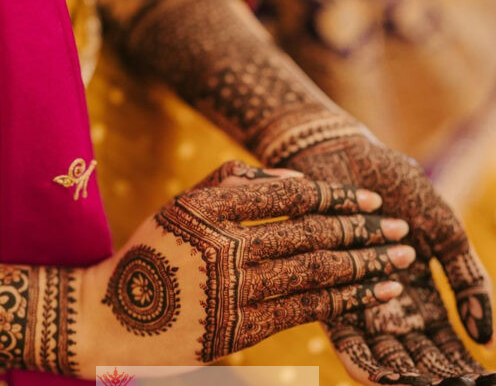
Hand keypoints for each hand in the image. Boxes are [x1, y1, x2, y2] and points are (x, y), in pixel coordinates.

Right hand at [78, 161, 414, 370]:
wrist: (108, 319)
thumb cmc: (151, 256)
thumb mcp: (180, 206)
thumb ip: (231, 183)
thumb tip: (295, 179)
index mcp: (206, 208)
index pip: (289, 196)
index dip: (337, 197)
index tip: (370, 201)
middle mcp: (220, 245)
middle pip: (310, 234)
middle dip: (364, 231)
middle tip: (401, 230)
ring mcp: (229, 289)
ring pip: (313, 272)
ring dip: (364, 265)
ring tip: (400, 261)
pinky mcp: (235, 330)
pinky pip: (301, 310)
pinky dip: (342, 300)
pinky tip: (372, 295)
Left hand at [283, 136, 494, 384]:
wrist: (339, 154)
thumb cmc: (396, 186)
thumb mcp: (445, 230)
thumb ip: (467, 280)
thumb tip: (485, 337)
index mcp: (415, 285)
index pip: (439, 336)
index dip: (456, 360)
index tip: (476, 381)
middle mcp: (383, 296)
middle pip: (409, 348)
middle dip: (426, 371)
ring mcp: (353, 293)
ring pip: (377, 345)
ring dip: (396, 369)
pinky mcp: (322, 286)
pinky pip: (341, 328)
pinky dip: (359, 354)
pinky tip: (375, 376)